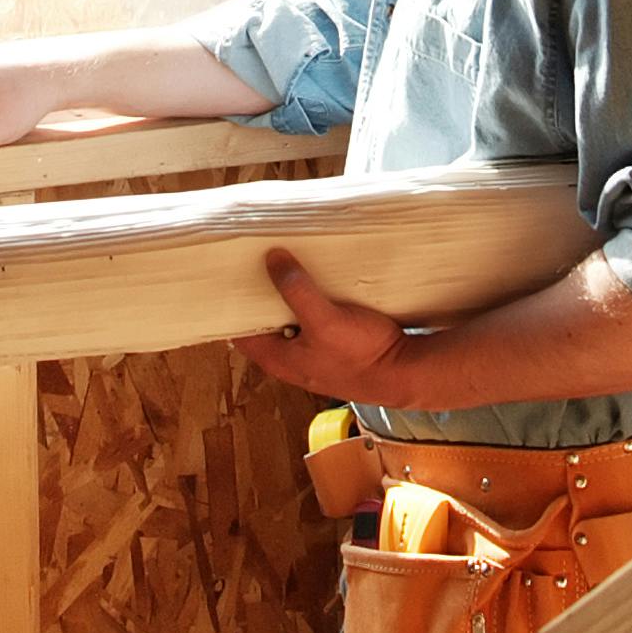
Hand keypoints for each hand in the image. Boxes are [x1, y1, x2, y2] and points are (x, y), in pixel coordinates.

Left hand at [229, 250, 423, 404]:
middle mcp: (291, 359)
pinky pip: (312, 320)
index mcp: (278, 358)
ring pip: (289, 321)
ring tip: (283, 263)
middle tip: (253, 262)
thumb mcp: (325, 320)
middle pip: (263, 324)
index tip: (228, 277)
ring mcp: (312, 353)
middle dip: (259, 296)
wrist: (403, 373)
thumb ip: (297, 291)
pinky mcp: (333, 346)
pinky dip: (308, 302)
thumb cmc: (362, 355)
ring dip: (286, 298)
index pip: (238, 331)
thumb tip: (272, 259)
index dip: (231, 306)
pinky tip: (315, 282)